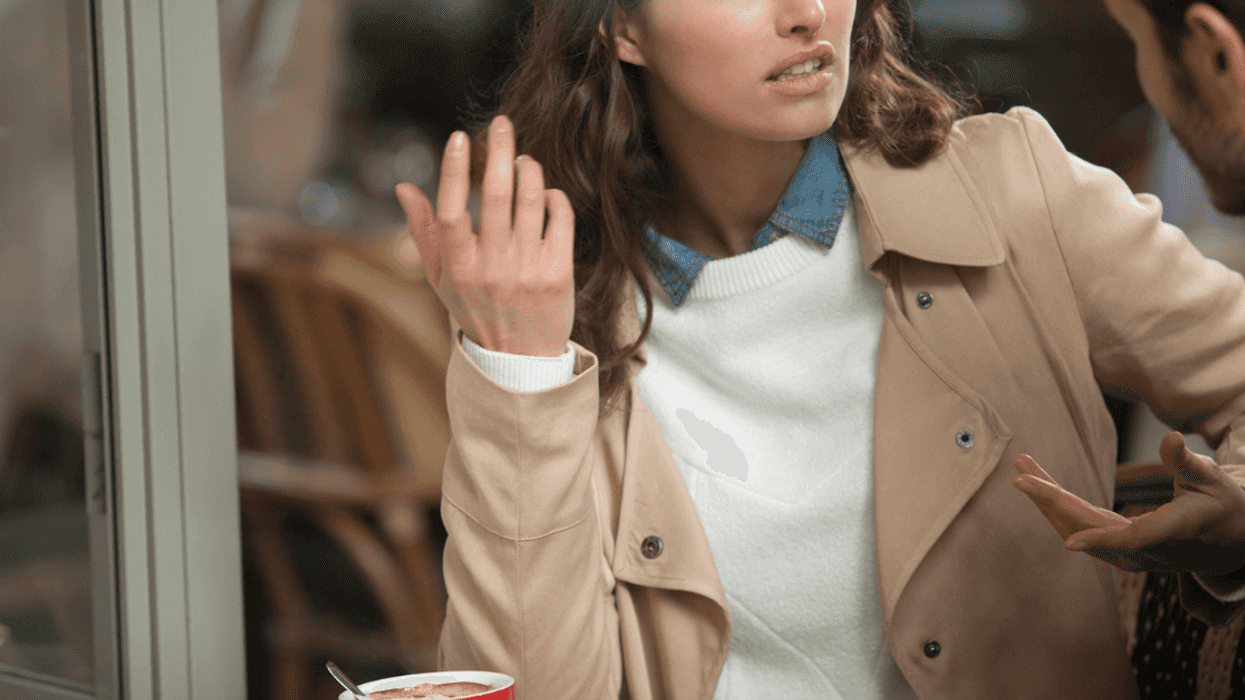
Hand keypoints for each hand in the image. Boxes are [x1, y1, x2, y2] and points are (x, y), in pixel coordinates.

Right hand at [395, 115, 575, 357]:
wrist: (522, 360)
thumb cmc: (477, 311)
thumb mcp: (442, 279)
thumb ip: (424, 233)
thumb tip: (403, 188)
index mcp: (459, 266)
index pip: (450, 209)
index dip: (452, 170)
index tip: (459, 137)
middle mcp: (493, 266)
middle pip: (495, 194)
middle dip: (499, 150)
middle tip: (502, 123)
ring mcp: (528, 268)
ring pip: (531, 199)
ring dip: (529, 169)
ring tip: (524, 160)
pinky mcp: (559, 272)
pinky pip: (560, 217)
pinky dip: (554, 196)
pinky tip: (546, 193)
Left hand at [1012, 432, 1244, 576]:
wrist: (1232, 541)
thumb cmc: (1223, 504)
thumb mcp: (1211, 480)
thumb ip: (1187, 462)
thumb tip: (1170, 437)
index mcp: (1172, 532)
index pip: (1132, 539)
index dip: (1101, 539)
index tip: (1070, 543)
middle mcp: (1144, 548)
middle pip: (1089, 527)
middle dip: (1051, 501)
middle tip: (1020, 477)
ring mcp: (1129, 552)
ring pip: (1077, 527)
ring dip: (1046, 499)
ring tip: (1022, 466)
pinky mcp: (1118, 547)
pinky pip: (1080, 526)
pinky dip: (1056, 504)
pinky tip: (1038, 484)